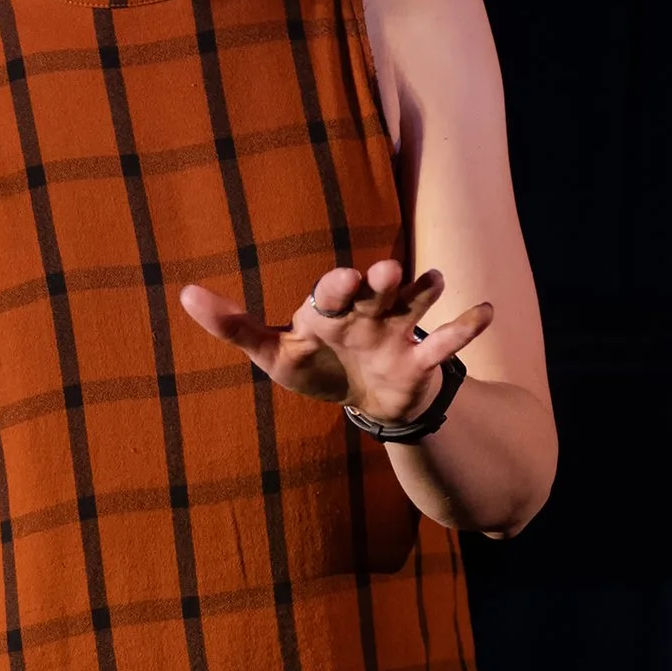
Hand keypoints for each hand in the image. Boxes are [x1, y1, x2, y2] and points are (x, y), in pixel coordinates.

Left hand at [177, 257, 494, 425]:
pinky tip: (486, 311)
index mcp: (331, 308)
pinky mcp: (422, 360)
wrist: (364, 398)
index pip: (332, 290)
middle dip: (381, 280)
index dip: (336, 287)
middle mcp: (367, 310)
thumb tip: (185, 295)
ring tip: (434, 281)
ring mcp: (399, 330)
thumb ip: (235, 327)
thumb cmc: (317, 366)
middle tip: (382, 273)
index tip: (340, 283)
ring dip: (424, 291)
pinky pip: (448, 341)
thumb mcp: (274, 353)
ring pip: (414, 303)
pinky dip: (468, 326)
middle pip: (377, 288)